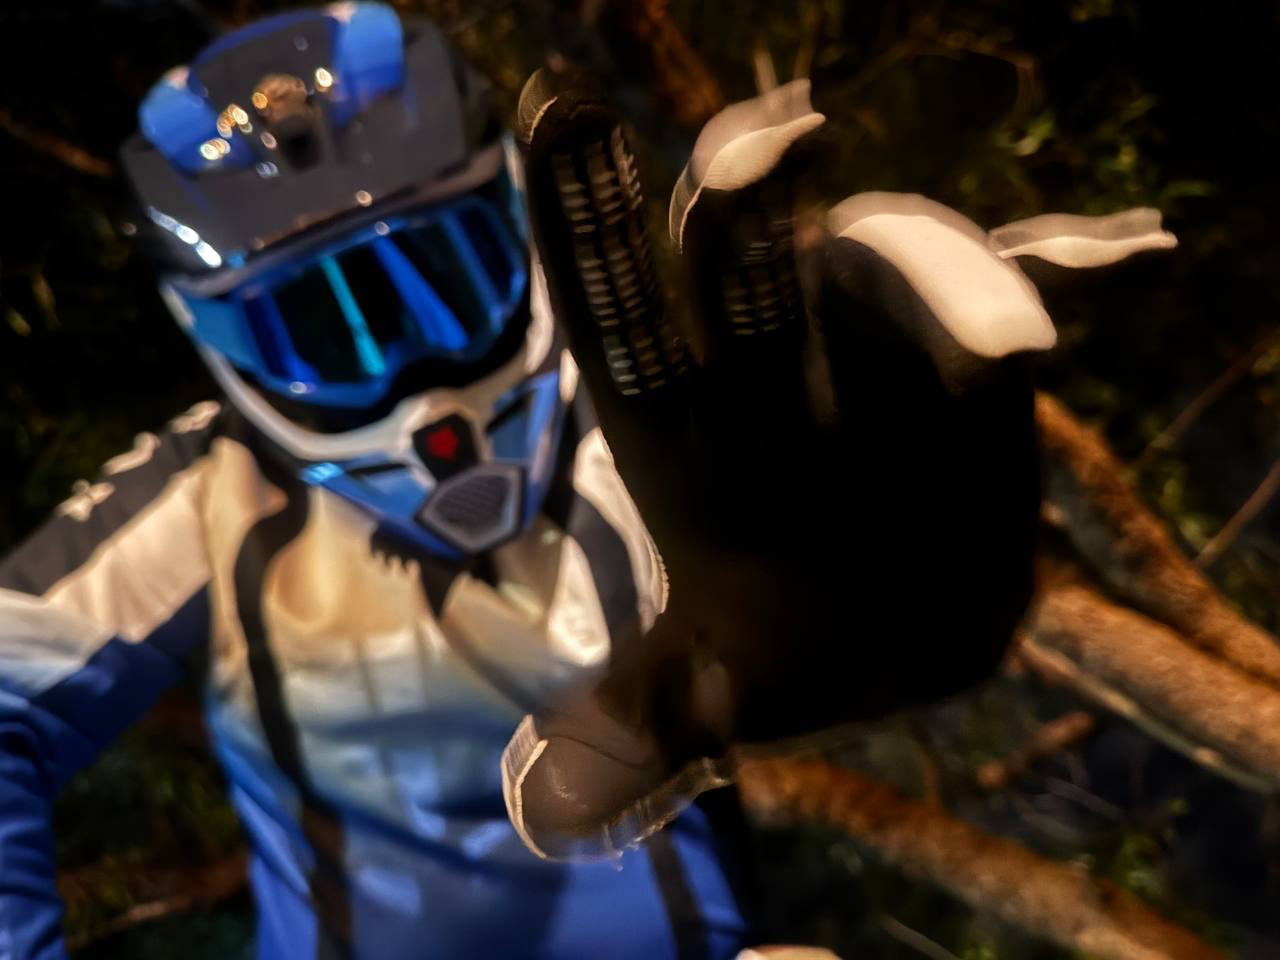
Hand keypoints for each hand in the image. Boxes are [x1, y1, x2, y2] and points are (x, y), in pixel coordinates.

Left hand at [502, 69, 1172, 859]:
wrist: (902, 613)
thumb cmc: (781, 635)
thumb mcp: (713, 681)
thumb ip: (647, 716)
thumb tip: (546, 805)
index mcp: (690, 432)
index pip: (627, 321)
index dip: (592, 228)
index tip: (565, 118)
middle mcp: (778, 367)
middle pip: (752, 277)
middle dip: (752, 221)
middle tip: (766, 151)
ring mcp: (881, 356)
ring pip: (900, 279)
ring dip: (943, 276)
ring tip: (1003, 338)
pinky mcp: (978, 374)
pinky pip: (1022, 312)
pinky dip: (1059, 288)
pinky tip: (1123, 260)